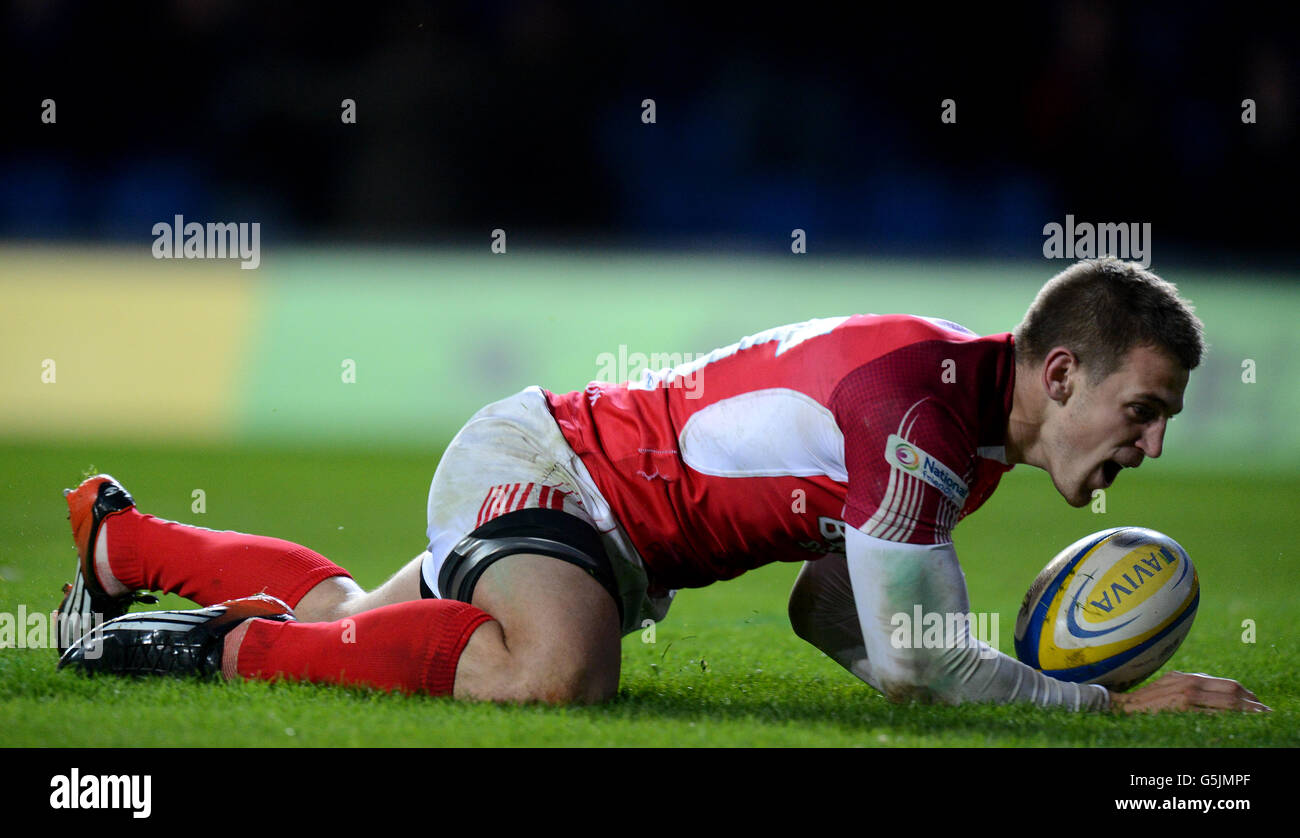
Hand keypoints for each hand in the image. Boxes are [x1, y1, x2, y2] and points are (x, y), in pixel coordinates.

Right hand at [1110, 671, 1269, 713]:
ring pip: (1227, 701)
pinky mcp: (1182, 707)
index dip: (1246, 694)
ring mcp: (1186, 694)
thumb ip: (1188, 686)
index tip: (1256, 703)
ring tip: (1260, 716)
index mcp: (1187, 677)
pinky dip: (1230, 717)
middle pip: (1231, 690)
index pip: (1226, 683)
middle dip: (1251, 702)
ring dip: (1247, 710)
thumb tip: (1209, 690)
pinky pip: (1213, 713)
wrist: (1120, 705)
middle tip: (1265, 711)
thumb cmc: (1143, 700)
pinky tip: (1239, 721)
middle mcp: (1189, 682)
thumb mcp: (1168, 686)